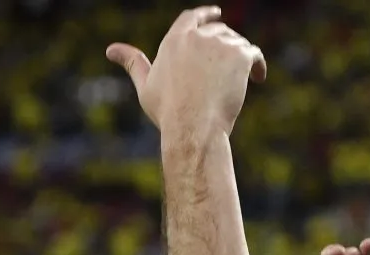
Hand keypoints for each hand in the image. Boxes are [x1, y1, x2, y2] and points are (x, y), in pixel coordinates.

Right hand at [106, 6, 266, 138]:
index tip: (216, 13)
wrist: (193, 127)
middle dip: (227, 44)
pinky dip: (258, 65)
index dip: (206, 14)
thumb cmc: (168, 113)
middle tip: (236, 60)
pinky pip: (254, 54)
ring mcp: (219, 44)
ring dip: (242, 58)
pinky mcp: (239, 55)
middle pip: (219, 31)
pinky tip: (259, 78)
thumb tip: (110, 49)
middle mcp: (197, 36)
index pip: (193, 18)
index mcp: (175, 40)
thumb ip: (133, 63)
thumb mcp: (146, 86)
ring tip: (245, 79)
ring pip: (238, 43)